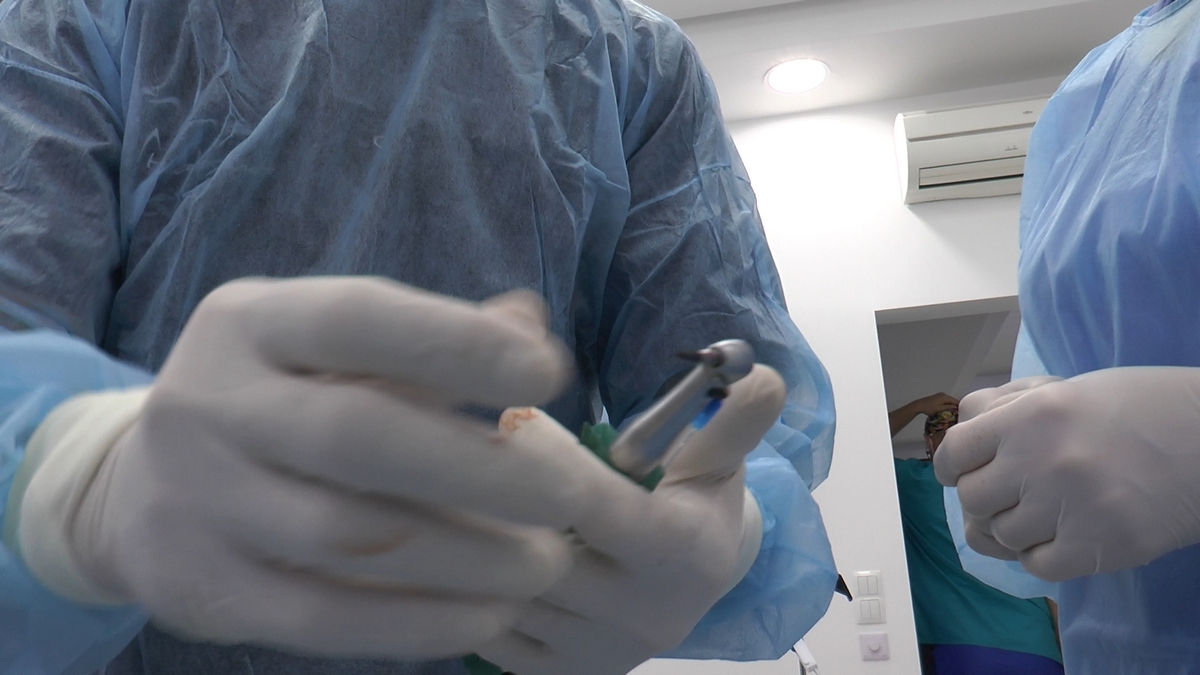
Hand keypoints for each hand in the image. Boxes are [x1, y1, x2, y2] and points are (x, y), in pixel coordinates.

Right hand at [16, 277, 604, 658]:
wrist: (139, 486)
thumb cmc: (278, 401)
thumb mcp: (331, 348)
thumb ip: (428, 338)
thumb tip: (529, 324)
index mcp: (249, 323)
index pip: (359, 319)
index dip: (459, 344)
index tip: (550, 374)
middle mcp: (209, 402)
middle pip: (356, 436)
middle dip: (480, 470)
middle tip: (569, 494)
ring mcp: (196, 500)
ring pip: (346, 538)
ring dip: (466, 558)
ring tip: (544, 564)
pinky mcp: (204, 590)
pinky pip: (322, 618)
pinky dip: (417, 622)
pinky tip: (487, 615)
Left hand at [476, 366, 782, 674]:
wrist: (694, 585)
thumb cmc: (697, 504)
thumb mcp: (720, 458)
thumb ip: (734, 418)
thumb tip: (755, 374)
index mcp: (681, 552)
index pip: (589, 502)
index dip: (542, 456)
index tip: (514, 418)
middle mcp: (642, 614)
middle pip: (536, 553)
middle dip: (494, 502)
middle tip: (470, 457)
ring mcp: (598, 653)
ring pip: (504, 594)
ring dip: (473, 544)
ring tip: (459, 498)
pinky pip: (487, 632)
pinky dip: (469, 591)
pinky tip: (471, 550)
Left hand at [909, 392, 958, 416]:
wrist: (919, 405)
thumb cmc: (928, 408)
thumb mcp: (939, 409)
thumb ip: (948, 407)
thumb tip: (956, 407)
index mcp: (944, 397)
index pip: (955, 401)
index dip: (959, 407)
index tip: (961, 413)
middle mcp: (943, 394)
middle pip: (953, 400)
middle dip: (955, 406)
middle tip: (958, 414)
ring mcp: (940, 395)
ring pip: (949, 401)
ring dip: (951, 406)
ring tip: (953, 413)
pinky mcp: (938, 397)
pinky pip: (945, 401)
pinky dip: (947, 405)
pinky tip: (947, 410)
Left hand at [934, 369, 1199, 581]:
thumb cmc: (1142, 407)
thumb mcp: (1069, 388)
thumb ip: (1009, 405)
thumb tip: (964, 426)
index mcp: (1031, 414)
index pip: (955, 451)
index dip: (953, 465)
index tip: (960, 472)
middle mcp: (1041, 459)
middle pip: (972, 497)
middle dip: (985, 497)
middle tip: (1011, 493)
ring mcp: (1068, 506)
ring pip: (1002, 535)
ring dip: (1015, 527)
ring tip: (1045, 512)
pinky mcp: (1097, 547)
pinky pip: (1036, 565)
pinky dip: (1041, 555)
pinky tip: (1063, 536)